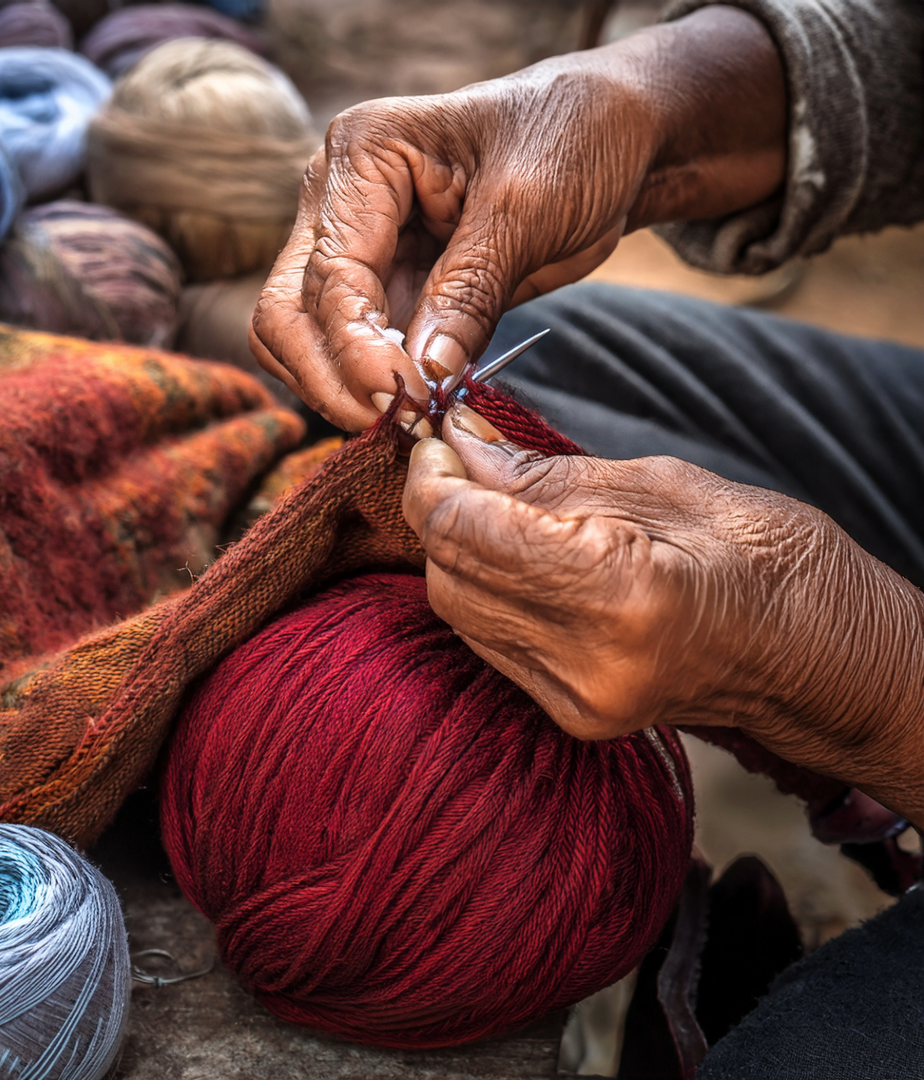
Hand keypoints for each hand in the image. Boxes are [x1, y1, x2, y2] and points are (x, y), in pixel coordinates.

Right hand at [251, 7, 785, 430]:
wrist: (611, 137)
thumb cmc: (575, 139)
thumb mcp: (528, 209)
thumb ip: (469, 292)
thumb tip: (424, 376)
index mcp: (362, 155)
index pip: (328, 275)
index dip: (357, 350)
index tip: (407, 402)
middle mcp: (336, 199)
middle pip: (287, 314)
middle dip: (331, 379)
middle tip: (398, 424)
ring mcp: (353, 247)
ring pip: (303, 342)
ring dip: (342, 391)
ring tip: (409, 419)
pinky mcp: (383, 288)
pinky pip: (350, 352)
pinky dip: (370, 387)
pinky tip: (415, 406)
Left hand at [402, 404, 923, 828]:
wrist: (815, 651)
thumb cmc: (763, 553)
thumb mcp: (662, 484)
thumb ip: (544, 473)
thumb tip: (460, 442)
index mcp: (619, 593)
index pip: (469, 532)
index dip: (433, 479)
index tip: (437, 438)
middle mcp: (586, 662)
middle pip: (450, 577)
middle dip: (439, 511)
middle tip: (459, 460)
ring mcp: (576, 700)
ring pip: (460, 613)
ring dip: (458, 551)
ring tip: (491, 501)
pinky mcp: (572, 715)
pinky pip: (489, 640)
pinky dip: (484, 590)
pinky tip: (514, 555)